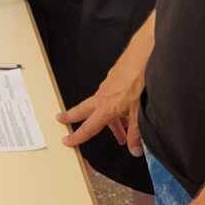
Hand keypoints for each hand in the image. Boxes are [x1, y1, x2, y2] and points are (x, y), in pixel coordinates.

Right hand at [57, 34, 151, 152]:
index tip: (68, 140)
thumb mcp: (140, 113)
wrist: (143, 55)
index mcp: (107, 107)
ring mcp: (107, 86)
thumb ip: (136, 134)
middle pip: (83, 110)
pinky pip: (110, 96)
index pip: (89, 127)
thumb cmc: (140, 79)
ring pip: (101, 104)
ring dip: (107, 117)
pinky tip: (126, 108)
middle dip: (72, 116)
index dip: (78, 136)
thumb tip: (134, 148)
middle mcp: (103, 96)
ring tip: (121, 128)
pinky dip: (115, 106)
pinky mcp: (114, 78)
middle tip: (62, 119)